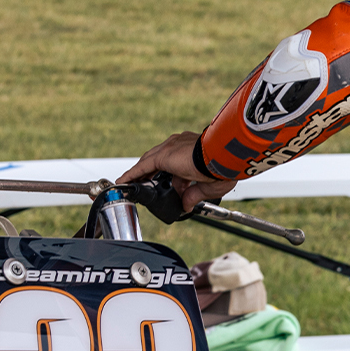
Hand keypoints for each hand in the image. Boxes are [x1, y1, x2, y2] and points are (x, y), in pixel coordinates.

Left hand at [118, 131, 235, 212]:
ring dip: (140, 174)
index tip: (176, 188)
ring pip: (148, 162)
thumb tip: (187, 205)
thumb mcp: (209, 185)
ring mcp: (170, 148)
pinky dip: (132, 175)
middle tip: (146, 184)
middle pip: (159, 160)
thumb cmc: (226, 167)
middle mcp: (180, 145)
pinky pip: (141, 168)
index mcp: (195, 150)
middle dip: (152, 173)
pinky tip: (123, 182)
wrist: (224, 155)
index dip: (175, 178)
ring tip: (131, 184)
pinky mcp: (162, 156)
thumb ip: (195, 194)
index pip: (178, 163)